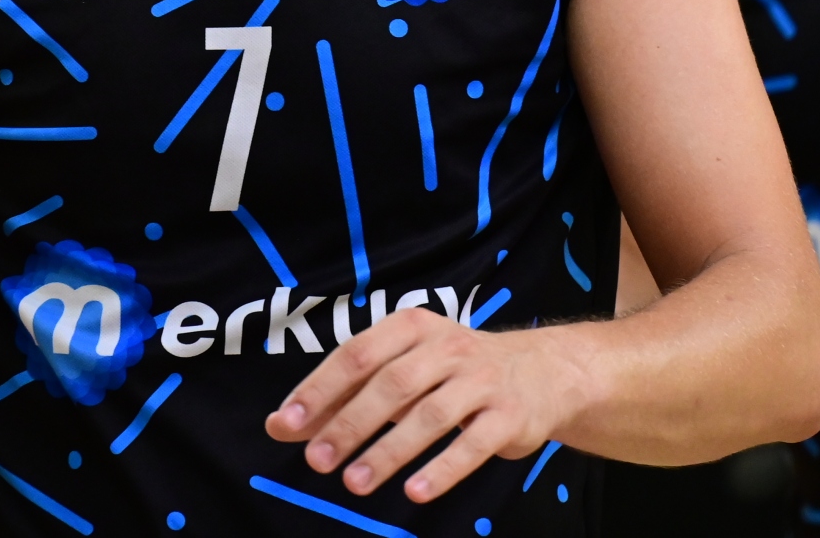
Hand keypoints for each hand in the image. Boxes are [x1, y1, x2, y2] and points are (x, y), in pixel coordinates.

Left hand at [264, 308, 583, 502]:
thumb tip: (280, 426)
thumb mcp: (399, 372)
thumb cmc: (452, 374)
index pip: (357, 354)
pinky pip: (472, 444)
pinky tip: (414, 492)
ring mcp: (481, 380)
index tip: (289, 423)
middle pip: (392, 384)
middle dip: (350, 424)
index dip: (321, 388)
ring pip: (430, 415)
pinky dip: (442, 469)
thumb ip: (341, 398)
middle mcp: (447, 347)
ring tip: (356, 483)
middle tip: (318, 460)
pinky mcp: (508, 415)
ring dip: (389, 451)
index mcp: (412, 328)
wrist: (540, 373)